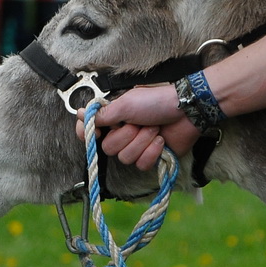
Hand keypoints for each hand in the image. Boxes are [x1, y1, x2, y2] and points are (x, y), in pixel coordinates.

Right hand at [86, 84, 202, 168]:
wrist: (186, 111)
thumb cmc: (156, 101)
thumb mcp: (126, 104)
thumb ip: (103, 114)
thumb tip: (79, 114)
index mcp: (113, 118)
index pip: (89, 130)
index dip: (87, 134)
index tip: (97, 132)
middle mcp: (121, 133)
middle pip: (108, 148)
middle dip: (127, 136)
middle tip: (140, 123)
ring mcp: (136, 146)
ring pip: (125, 158)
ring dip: (142, 142)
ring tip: (155, 129)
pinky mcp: (150, 157)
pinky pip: (141, 165)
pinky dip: (152, 152)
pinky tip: (161, 141)